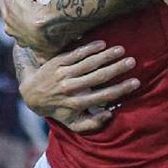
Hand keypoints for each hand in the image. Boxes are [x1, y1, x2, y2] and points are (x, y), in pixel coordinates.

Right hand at [0, 0, 56, 56]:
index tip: (22, 12)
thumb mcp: (51, 49)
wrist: (52, 28)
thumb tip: (54, 58)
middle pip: (5, 8)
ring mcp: (8, 12)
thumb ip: (48, 53)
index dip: (16, 19)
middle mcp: (10, 25)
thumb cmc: (56, 38)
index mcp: (20, 38)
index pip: (14, 27)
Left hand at [20, 40, 139, 132]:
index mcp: (77, 103)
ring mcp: (63, 73)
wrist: (32, 94)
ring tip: (121, 50)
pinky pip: (75, 53)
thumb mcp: (73, 123)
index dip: (120, 89)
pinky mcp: (57, 61)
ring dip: (105, 56)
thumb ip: (92, 124)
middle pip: (97, 77)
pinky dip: (89, 48)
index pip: (102, 96)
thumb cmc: (58, 109)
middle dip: (116, 69)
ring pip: (88, 63)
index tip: (135, 82)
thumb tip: (110, 114)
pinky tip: (102, 43)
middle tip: (132, 62)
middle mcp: (70, 88)